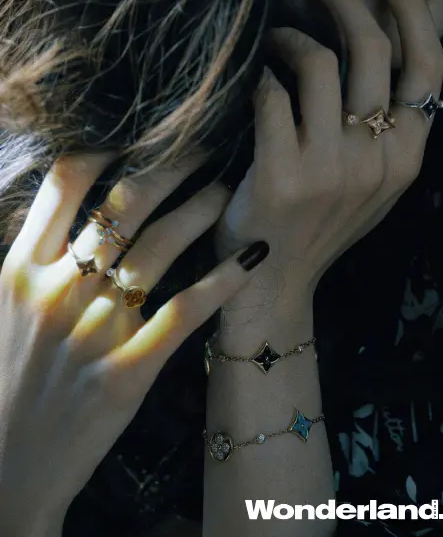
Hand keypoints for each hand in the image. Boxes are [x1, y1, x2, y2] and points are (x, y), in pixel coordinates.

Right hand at [0, 152, 268, 521]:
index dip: (110, 145)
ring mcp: (93, 331)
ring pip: (161, 246)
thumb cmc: (5, 382)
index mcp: (20, 269)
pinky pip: (183, 311)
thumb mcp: (2, 309)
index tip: (143, 131)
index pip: (66, 180)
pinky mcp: (127, 372)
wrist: (1, 475)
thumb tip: (75, 200)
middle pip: (125, 201)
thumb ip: (36, 255)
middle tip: (209, 143)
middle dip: (174, 164)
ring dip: (204, 208)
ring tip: (232, 188)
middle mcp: (57, 290)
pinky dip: (221, 280)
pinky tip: (253, 256)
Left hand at [213, 0, 442, 316]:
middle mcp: (377, 160)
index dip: (413, 12)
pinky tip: (256, 80)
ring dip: (292, 36)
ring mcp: (330, 169)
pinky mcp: (280, 175)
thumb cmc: (323, 223)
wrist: (275, 285)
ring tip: (277, 39)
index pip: (429, 66)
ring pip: (319, 62)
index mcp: (408, 157)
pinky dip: (261, 76)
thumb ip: (390, 124)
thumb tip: (385, 39)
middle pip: (373, 50)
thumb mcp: (376, 181)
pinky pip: (271, 93)